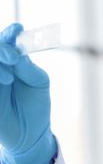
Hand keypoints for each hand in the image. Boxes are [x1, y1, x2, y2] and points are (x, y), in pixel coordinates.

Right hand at [0, 23, 55, 163]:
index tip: (18, 29)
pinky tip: (3, 82)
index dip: (10, 33)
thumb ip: (27, 67)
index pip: (8, 41)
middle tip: (13, 59)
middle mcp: (0, 67)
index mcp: (14, 60)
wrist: (30, 133)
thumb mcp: (39, 82)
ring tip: (8, 79)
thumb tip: (15, 53)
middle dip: (1, 49)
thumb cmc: (36, 105)